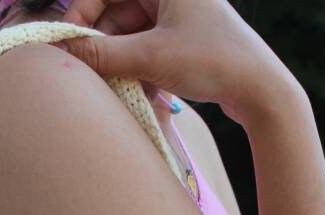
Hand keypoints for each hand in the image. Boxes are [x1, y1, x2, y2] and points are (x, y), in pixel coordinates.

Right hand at [58, 0, 302, 128]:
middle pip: (114, 13)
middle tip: (94, 75)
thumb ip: (104, 54)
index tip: (67, 47)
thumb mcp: (151, 58)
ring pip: (127, 35)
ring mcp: (175, 14)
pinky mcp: (181, 38)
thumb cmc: (213, 61)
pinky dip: (137, 69)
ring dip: (120, 62)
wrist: (262, 90)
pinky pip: (144, 49)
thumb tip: (62, 50)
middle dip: (102, 45)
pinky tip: (144, 90)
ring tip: (124, 87)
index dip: (80, 16)